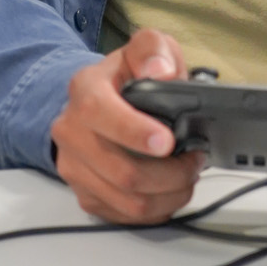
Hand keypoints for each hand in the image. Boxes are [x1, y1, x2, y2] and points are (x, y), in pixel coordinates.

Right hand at [51, 26, 202, 223]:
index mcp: (84, 90)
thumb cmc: (124, 78)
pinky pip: (126, 216)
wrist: (92, 103)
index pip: (99, 113)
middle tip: (194, 161)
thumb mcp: (143, 49)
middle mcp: (71, 132)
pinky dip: (158, 209)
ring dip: (169, 195)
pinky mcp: (85, 194)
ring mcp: (75, 168)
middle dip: (170, 173)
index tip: (167, 141)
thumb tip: (161, 71)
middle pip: (122, 171)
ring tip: (187, 176)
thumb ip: (153, 50)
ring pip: (128, 201)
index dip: (134, 131)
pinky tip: (170, 190)